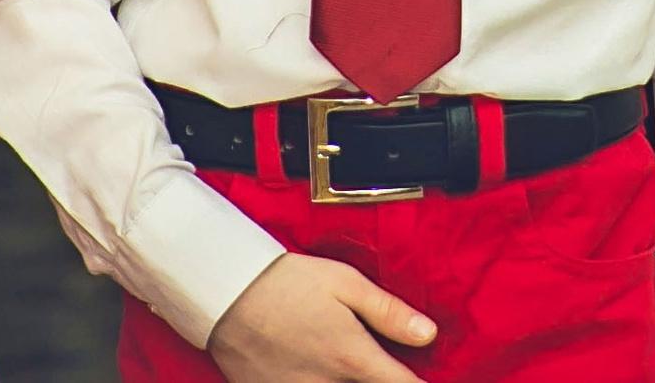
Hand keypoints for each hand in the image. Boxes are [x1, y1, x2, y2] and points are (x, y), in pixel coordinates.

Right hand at [206, 253, 434, 382]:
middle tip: (374, 367)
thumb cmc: (287, 282)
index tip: (426, 382)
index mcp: (351, 357)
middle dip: (378, 382)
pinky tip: (314, 371)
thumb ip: (388, 312)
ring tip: (341, 367)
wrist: (226, 292)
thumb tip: (428, 334)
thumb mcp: (345, 283)